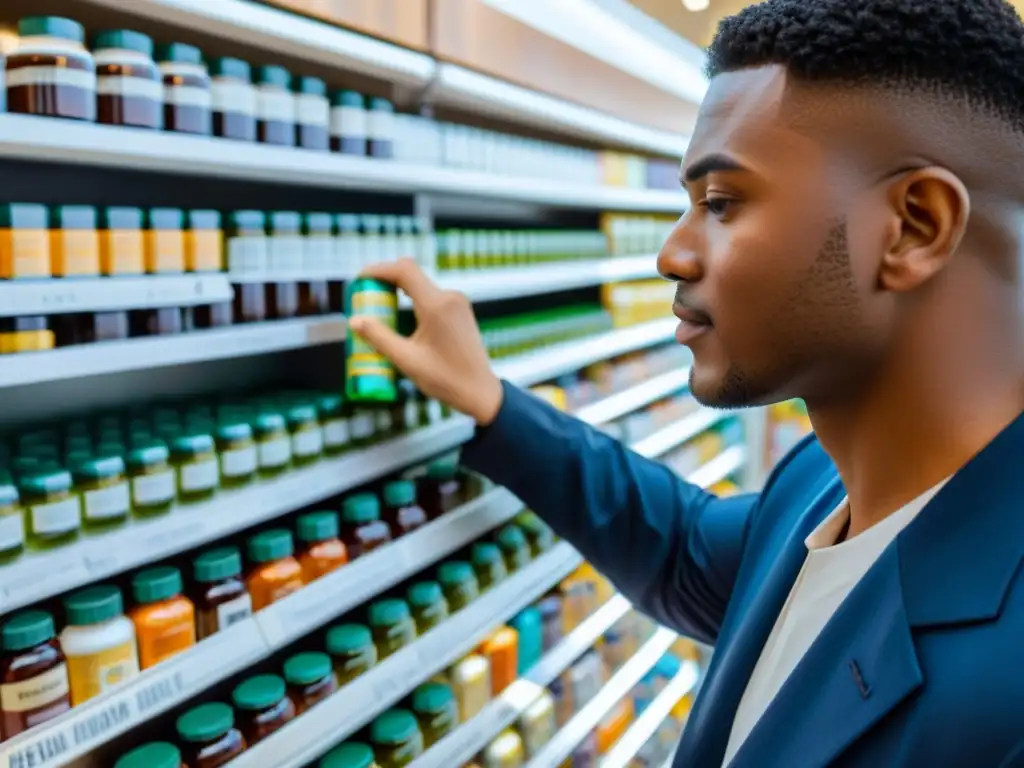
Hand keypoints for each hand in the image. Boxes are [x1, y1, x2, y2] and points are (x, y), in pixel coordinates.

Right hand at [347, 258, 503, 424]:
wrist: (480, 391)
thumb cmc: (444, 379)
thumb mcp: (406, 360)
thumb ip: (379, 338)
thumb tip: (354, 320)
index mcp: (436, 306)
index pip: (404, 271)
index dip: (379, 269)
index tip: (360, 279)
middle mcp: (450, 297)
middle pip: (412, 275)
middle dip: (386, 280)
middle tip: (366, 295)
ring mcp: (458, 302)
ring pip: (422, 285)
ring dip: (399, 291)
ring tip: (380, 308)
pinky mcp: (461, 310)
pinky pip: (432, 296)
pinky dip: (413, 300)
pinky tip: (402, 317)